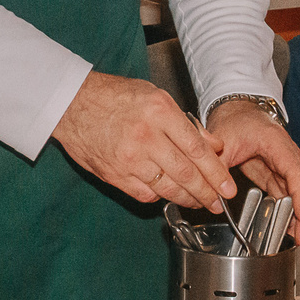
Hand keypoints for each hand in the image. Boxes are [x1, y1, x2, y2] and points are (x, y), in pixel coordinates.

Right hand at [52, 71, 235, 209]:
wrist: (71, 104)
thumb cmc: (112, 96)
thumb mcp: (155, 96)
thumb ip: (186, 123)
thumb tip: (213, 145)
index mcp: (159, 112)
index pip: (197, 149)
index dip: (217, 172)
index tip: (228, 186)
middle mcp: (146, 136)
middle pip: (186, 173)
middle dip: (207, 192)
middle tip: (218, 202)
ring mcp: (129, 158)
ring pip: (168, 187)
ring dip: (188, 198)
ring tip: (200, 203)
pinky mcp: (115, 174)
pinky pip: (145, 194)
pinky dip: (160, 197)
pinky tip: (168, 195)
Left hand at [206, 99, 299, 247]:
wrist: (237, 110)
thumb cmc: (236, 120)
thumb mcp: (222, 140)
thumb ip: (217, 164)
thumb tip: (216, 191)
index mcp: (277, 143)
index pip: (295, 172)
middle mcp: (287, 155)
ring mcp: (285, 166)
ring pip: (298, 194)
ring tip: (299, 239)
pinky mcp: (278, 175)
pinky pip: (288, 195)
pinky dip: (290, 212)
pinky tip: (289, 228)